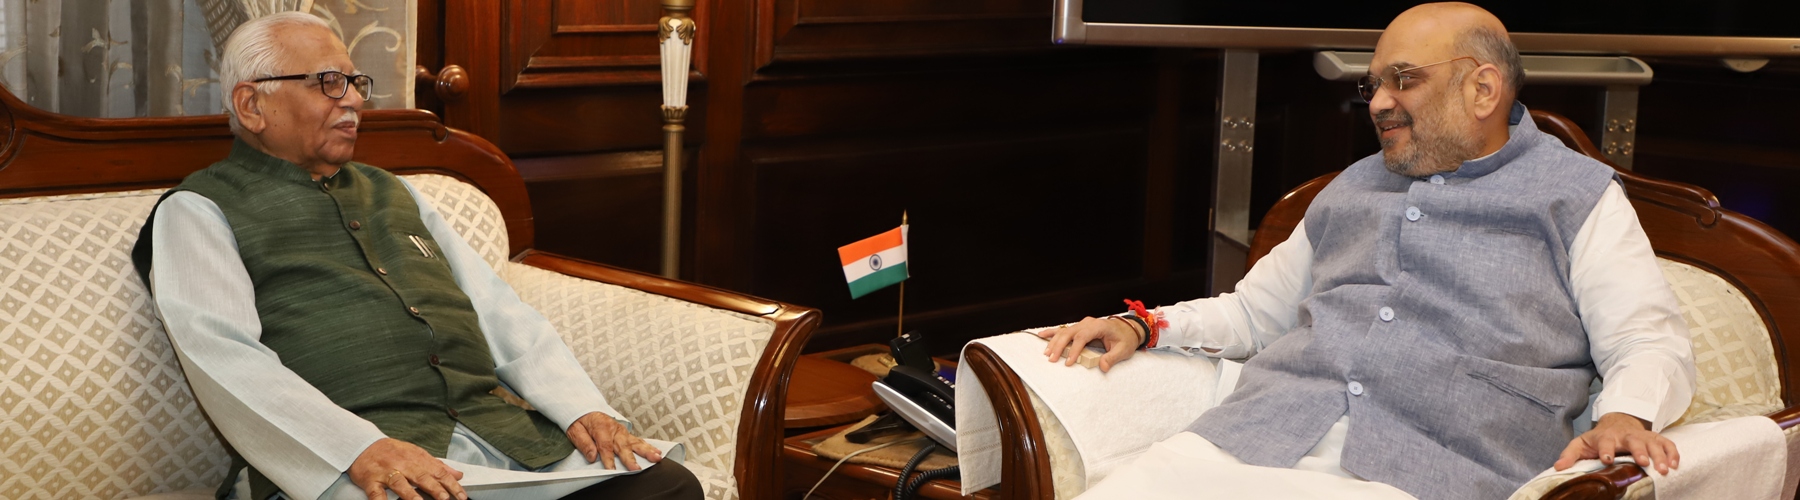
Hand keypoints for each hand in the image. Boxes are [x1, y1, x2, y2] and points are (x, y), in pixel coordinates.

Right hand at [348, 438, 466, 499]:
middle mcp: (402, 464)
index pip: (437, 471)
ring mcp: (386, 472)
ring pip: (399, 483)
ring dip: (411, 494)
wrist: (362, 445)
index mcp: (416, 457)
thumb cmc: (392, 452)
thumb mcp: (416, 454)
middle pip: (421, 476)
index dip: (450, 483)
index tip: (461, 495)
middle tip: (446, 498)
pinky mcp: (370, 480)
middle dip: (435, 488)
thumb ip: (437, 465)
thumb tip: (458, 475)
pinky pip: (376, 492)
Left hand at [568, 411, 663, 470]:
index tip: (611, 469)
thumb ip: (584, 443)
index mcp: (601, 428)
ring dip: (646, 451)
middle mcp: (614, 430)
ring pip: (635, 443)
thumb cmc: (580, 420)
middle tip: (636, 468)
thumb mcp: (575, 430)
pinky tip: (657, 451)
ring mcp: (622, 431)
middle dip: (630, 458)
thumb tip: (592, 456)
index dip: (608, 459)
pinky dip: (648, 446)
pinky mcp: (626, 433)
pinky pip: (638, 440)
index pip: (605, 446)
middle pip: (623, 446)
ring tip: (656, 458)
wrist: (585, 409)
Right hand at [1038, 316, 1143, 371]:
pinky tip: (1042, 335)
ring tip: (1047, 353)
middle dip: (1059, 346)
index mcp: (1099, 326)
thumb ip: (1113, 358)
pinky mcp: (1080, 327)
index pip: (1083, 336)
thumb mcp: (1124, 350)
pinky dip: (1053, 332)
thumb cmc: (1126, 339)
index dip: (1075, 349)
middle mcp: (1089, 323)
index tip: (1069, 362)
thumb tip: (1103, 367)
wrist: (1128, 329)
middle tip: (1052, 359)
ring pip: (1065, 331)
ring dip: (1054, 342)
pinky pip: (1064, 329)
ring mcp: (1083, 324)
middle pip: (1070, 332)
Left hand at [1555, 412, 1679, 474]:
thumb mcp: (1581, 444)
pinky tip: (1675, 465)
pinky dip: (1673, 453)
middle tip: (1643, 462)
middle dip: (1639, 451)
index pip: (1605, 442)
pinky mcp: (1655, 438)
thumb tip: (1558, 467)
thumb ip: (1570, 455)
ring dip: (1659, 455)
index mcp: (1606, 437)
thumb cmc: (1598, 438)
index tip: (1607, 459)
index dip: (1605, 450)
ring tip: (1664, 469)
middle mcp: (1626, 435)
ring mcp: (1643, 436)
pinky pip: (1667, 444)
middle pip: (1634, 441)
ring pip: (1653, 443)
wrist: (1617, 422)